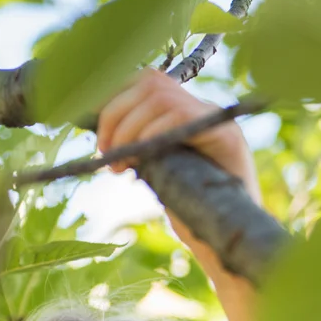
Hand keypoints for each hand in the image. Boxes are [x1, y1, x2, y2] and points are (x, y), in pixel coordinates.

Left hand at [96, 68, 262, 277]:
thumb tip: (101, 133)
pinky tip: (141, 160)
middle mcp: (203, 107)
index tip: (93, 129)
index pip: (145, 80)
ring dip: (129, 129)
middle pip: (149, 81)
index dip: (113, 97)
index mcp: (186, 110)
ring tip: (119, 165)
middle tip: (104, 153)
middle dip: (115, 114)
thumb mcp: (154, 170)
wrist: (225, 240)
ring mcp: (216, 118)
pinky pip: (181, 116)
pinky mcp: (226, 135)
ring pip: (160, 96)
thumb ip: (136, 146)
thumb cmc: (189, 210)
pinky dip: (152, 134)